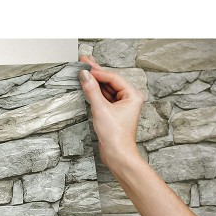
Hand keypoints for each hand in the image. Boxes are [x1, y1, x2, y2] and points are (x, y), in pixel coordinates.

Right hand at [78, 55, 144, 172]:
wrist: (117, 155)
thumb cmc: (115, 136)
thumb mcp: (101, 110)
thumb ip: (92, 90)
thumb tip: (84, 76)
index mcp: (132, 95)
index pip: (112, 78)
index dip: (98, 71)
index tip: (84, 65)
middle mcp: (129, 99)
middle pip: (110, 81)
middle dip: (96, 72)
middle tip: (84, 60)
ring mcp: (121, 106)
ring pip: (106, 89)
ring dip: (95, 82)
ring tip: (83, 71)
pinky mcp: (113, 114)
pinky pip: (104, 98)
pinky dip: (95, 93)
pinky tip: (88, 86)